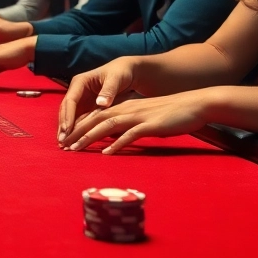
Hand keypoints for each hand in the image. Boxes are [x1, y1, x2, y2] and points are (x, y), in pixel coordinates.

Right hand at [56, 57, 141, 143]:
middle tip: (62, 141)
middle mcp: (76, 91)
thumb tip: (101, 104)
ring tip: (64, 145)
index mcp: (80, 82)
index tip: (67, 130)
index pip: (70, 100)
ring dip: (66, 130)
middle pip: (66, 110)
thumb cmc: (121, 73)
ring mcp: (80, 100)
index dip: (68, 116)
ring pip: (69, 116)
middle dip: (63, 126)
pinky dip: (74, 131)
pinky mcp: (85, 107)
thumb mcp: (116, 78)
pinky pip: (77, 120)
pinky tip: (73, 142)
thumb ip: (109, 90)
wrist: (126, 72)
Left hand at [58, 88, 220, 153]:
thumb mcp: (145, 118)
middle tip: (62, 146)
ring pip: (107, 126)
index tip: (65, 139)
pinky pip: (130, 135)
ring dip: (89, 138)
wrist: (195, 104)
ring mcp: (138, 116)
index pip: (95, 116)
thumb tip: (114, 140)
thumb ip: (129, 126)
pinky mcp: (151, 125)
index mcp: (124, 107)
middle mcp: (127, 109)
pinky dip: (117, 144)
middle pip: (95, 120)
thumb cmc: (171, 114)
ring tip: (75, 150)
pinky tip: (106, 153)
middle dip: (77, 133)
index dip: (79, 127)